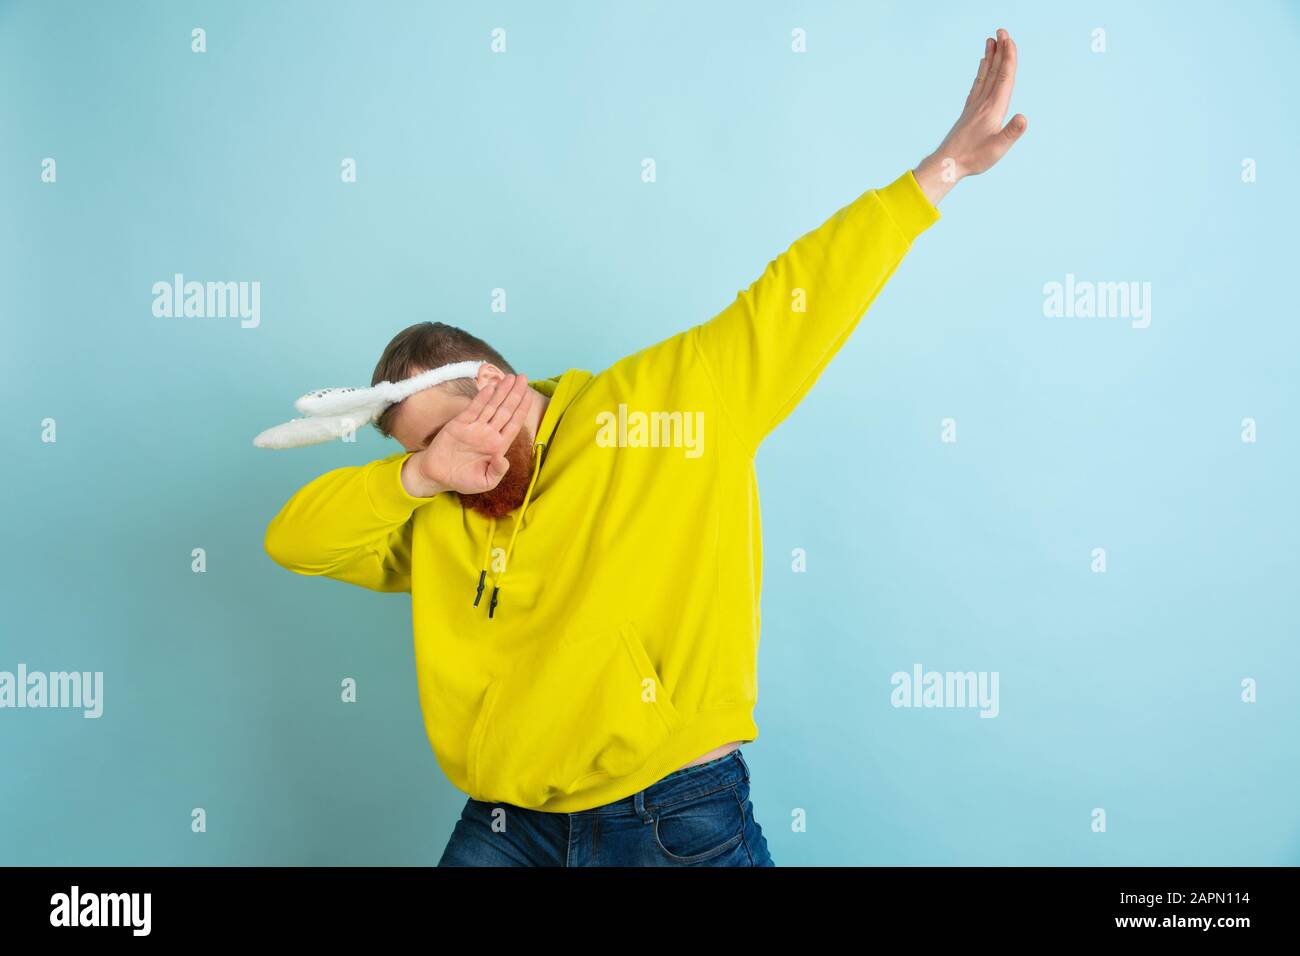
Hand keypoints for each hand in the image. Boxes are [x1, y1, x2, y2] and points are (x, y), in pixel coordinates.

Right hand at [404, 374, 534, 496]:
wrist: (437, 475)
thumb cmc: (463, 480)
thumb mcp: (485, 482)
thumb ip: (497, 472)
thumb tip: (505, 459)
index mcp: (498, 446)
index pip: (514, 423)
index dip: (522, 408)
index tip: (529, 394)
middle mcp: (489, 433)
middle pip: (505, 410)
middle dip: (515, 394)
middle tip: (523, 377)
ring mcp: (475, 427)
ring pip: (491, 406)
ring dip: (501, 392)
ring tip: (510, 377)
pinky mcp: (460, 423)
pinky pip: (474, 409)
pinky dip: (482, 398)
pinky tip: (490, 387)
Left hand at [913, 28, 1026, 204]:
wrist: (947, 164)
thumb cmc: (973, 159)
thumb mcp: (997, 149)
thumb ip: (1012, 133)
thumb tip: (1024, 118)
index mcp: (993, 109)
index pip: (1004, 78)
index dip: (1008, 58)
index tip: (1009, 40)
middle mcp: (983, 103)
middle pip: (994, 72)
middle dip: (1000, 51)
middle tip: (1001, 31)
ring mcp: (974, 107)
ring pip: (984, 77)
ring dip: (989, 58)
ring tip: (991, 43)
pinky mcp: (968, 112)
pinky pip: (976, 86)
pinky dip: (981, 74)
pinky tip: (981, 69)